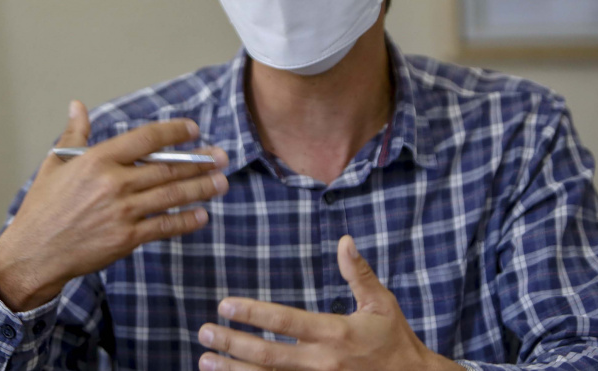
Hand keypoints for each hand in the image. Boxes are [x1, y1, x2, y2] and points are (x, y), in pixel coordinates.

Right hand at [0, 100, 228, 311]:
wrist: (34, 253)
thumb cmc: (43, 208)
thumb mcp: (55, 164)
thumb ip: (74, 134)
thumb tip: (77, 106)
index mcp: (97, 160)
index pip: (145, 139)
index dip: (173, 132)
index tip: (193, 129)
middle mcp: (113, 183)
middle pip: (166, 167)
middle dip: (198, 161)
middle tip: (220, 157)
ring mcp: (122, 212)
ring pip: (171, 195)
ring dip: (200, 188)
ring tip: (221, 182)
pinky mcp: (126, 238)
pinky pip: (163, 226)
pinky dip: (185, 220)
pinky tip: (201, 214)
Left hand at [197, 235, 463, 370]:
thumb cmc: (394, 340)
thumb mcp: (381, 303)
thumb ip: (359, 273)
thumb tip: (345, 240)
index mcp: (336, 333)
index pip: (287, 321)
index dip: (253, 313)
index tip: (225, 305)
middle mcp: (322, 362)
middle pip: (269, 355)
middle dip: (233, 344)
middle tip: (203, 333)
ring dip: (234, 370)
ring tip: (205, 361)